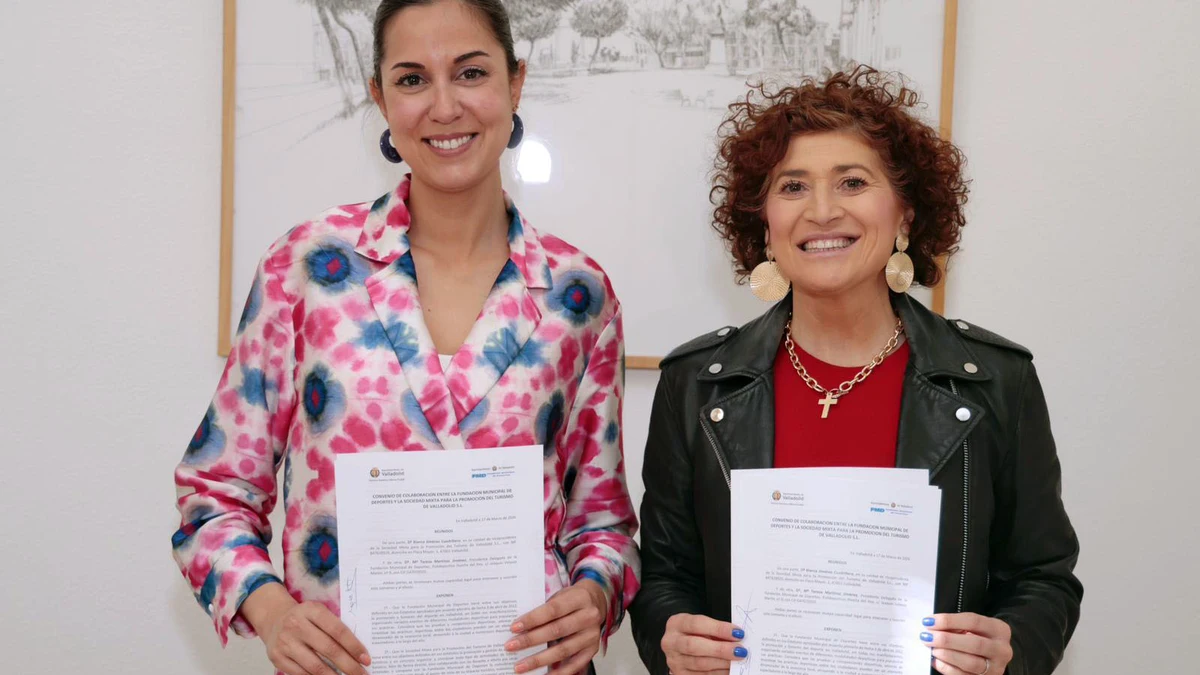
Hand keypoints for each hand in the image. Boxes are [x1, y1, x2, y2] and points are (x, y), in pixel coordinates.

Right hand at [243, 583, 369, 674]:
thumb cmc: (304, 618)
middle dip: (349, 665)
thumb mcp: (319, 613)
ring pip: (315, 666)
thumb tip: (357, 651)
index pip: (338, 630)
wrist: (274, 619)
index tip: (366, 659)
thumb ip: (335, 627)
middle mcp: (297, 625)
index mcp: (312, 610)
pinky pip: (301, 673)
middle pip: (329, 649)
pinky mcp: (278, 657)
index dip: (354, 646)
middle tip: (362, 673)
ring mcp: (285, 642)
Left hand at [505, 579, 607, 673]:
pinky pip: (574, 664)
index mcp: (579, 598)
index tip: (514, 627)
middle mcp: (589, 616)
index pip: (552, 610)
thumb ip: (545, 609)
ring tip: (520, 666)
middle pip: (556, 630)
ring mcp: (592, 635)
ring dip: (539, 660)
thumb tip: (520, 628)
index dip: (532, 619)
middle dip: (530, 640)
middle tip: (510, 646)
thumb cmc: (573, 599)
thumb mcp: (560, 595)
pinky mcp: (593, 649)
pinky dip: (558, 672)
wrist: (597, 601)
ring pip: (563, 650)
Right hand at [661, 613, 746, 674]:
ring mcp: (674, 661)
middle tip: (740, 650)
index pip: (697, 624)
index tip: (738, 633)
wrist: (679, 645)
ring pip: (699, 664)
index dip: (718, 629)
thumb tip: (738, 637)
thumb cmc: (694, 632)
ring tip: (737, 660)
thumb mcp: (702, 625)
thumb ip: (716, 630)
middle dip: (720, 649)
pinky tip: (729, 669)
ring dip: (722, 663)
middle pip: (694, 646)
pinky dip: (718, 673)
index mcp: (676, 624)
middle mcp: (671, 642)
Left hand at [921, 613, 1012, 674]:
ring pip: (971, 663)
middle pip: (974, 644)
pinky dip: (947, 668)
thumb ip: (956, 625)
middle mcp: (1001, 650)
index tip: (929, 621)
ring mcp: (995, 667)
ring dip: (947, 655)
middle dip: (947, 640)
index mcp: (999, 630)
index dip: (949, 621)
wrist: (992, 655)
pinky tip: (936, 661)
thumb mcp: (973, 627)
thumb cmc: (978, 636)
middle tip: (927, 637)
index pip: (973, 621)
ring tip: (932, 649)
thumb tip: (932, 627)